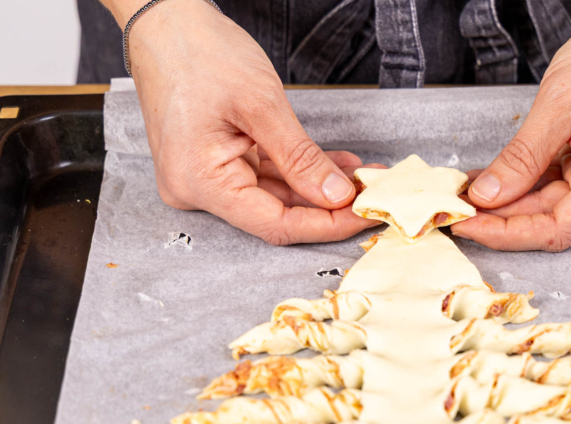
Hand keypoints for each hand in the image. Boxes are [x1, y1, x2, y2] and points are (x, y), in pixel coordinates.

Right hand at [124, 0, 373, 244]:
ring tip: (362, 175)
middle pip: (276, 213)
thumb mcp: (261, 105)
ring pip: (275, 195)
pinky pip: (265, 175)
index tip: (366, 214)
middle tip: (373, 192)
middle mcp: (197, 189)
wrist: (165, 20)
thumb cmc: (199, 52)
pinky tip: (335, 165)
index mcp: (200, 182)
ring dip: (318, 186)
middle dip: (328, 204)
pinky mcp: (215, 162)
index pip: (275, 225)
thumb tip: (337, 196)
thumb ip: (301, 158)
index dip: (326, 225)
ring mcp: (205, 177)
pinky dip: (299, 170)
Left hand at [452, 0, 570, 250]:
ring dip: (508, 199)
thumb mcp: (560, 104)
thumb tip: (487, 196)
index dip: (508, 233)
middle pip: (552, 219)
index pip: (558, 230)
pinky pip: (558, 185)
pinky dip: (524, 182)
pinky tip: (492, 179)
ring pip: (551, 204)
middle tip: (456, 208)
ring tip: (467, 190)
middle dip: (501, 214)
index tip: (467, 225)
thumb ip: (522, 157)